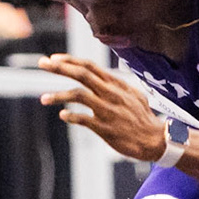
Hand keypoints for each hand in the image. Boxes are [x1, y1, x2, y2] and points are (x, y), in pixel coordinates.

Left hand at [38, 53, 167, 159]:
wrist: (156, 140)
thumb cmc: (143, 118)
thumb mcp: (134, 95)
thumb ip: (117, 86)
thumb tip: (105, 79)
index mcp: (116, 85)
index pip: (89, 66)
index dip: (70, 60)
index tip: (54, 58)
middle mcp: (111, 94)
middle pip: (81, 75)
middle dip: (59, 68)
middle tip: (42, 63)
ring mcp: (108, 110)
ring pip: (79, 95)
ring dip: (58, 95)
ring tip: (44, 98)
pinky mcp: (105, 128)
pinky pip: (83, 119)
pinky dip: (71, 116)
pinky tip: (63, 115)